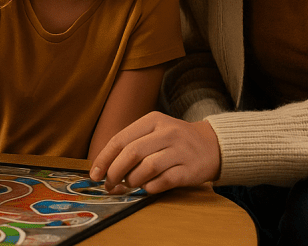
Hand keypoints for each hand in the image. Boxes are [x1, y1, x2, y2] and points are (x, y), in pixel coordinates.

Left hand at [89, 111, 219, 193]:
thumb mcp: (154, 132)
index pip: (120, 139)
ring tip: (130, 185)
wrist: (212, 145)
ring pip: (147, 167)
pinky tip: (147, 187)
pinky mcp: (190, 169)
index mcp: (153, 120)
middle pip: (132, 153)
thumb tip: (104, 171)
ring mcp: (180, 150)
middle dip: (115, 172)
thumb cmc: (174, 142)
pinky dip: (150, 187)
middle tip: (109, 185)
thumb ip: (131, 147)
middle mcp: (167, 132)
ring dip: (132, 181)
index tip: (95, 174)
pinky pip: (164, 181)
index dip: (104, 158)